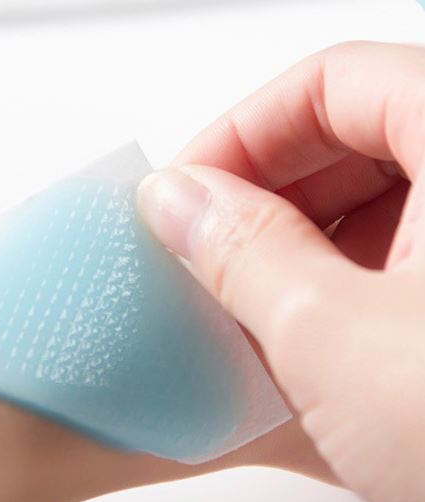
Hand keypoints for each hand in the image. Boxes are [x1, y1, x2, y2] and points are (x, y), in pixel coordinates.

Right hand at [137, 41, 424, 501]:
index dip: (242, 132)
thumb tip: (179, 202)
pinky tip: (290, 349)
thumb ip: (242, 254)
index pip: (335, 83)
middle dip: (258, 201)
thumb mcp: (338, 340)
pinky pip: (391, 271)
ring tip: (237, 314)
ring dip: (287, 258)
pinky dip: (330, 298)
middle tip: (200, 253)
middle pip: (351, 144)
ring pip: (368, 215)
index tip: (186, 191)